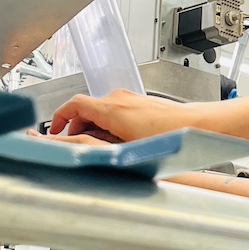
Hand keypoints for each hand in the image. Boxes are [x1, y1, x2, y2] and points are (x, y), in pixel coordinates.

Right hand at [48, 89, 185, 142]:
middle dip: (76, 126)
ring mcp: (129, 99)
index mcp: (111, 108)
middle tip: (76, 144)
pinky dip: (107, 124)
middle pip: (85, 108)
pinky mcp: (138, 103)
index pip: (73, 104)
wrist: (194, 124)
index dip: (59, 117)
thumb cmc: (168, 135)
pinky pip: (114, 111)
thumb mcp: (125, 149)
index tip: (54, 129)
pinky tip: (115, 141)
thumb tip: (81, 150)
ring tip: (98, 146)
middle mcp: (119, 99)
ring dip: (93, 126)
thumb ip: (98, 147)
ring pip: (100, 110)